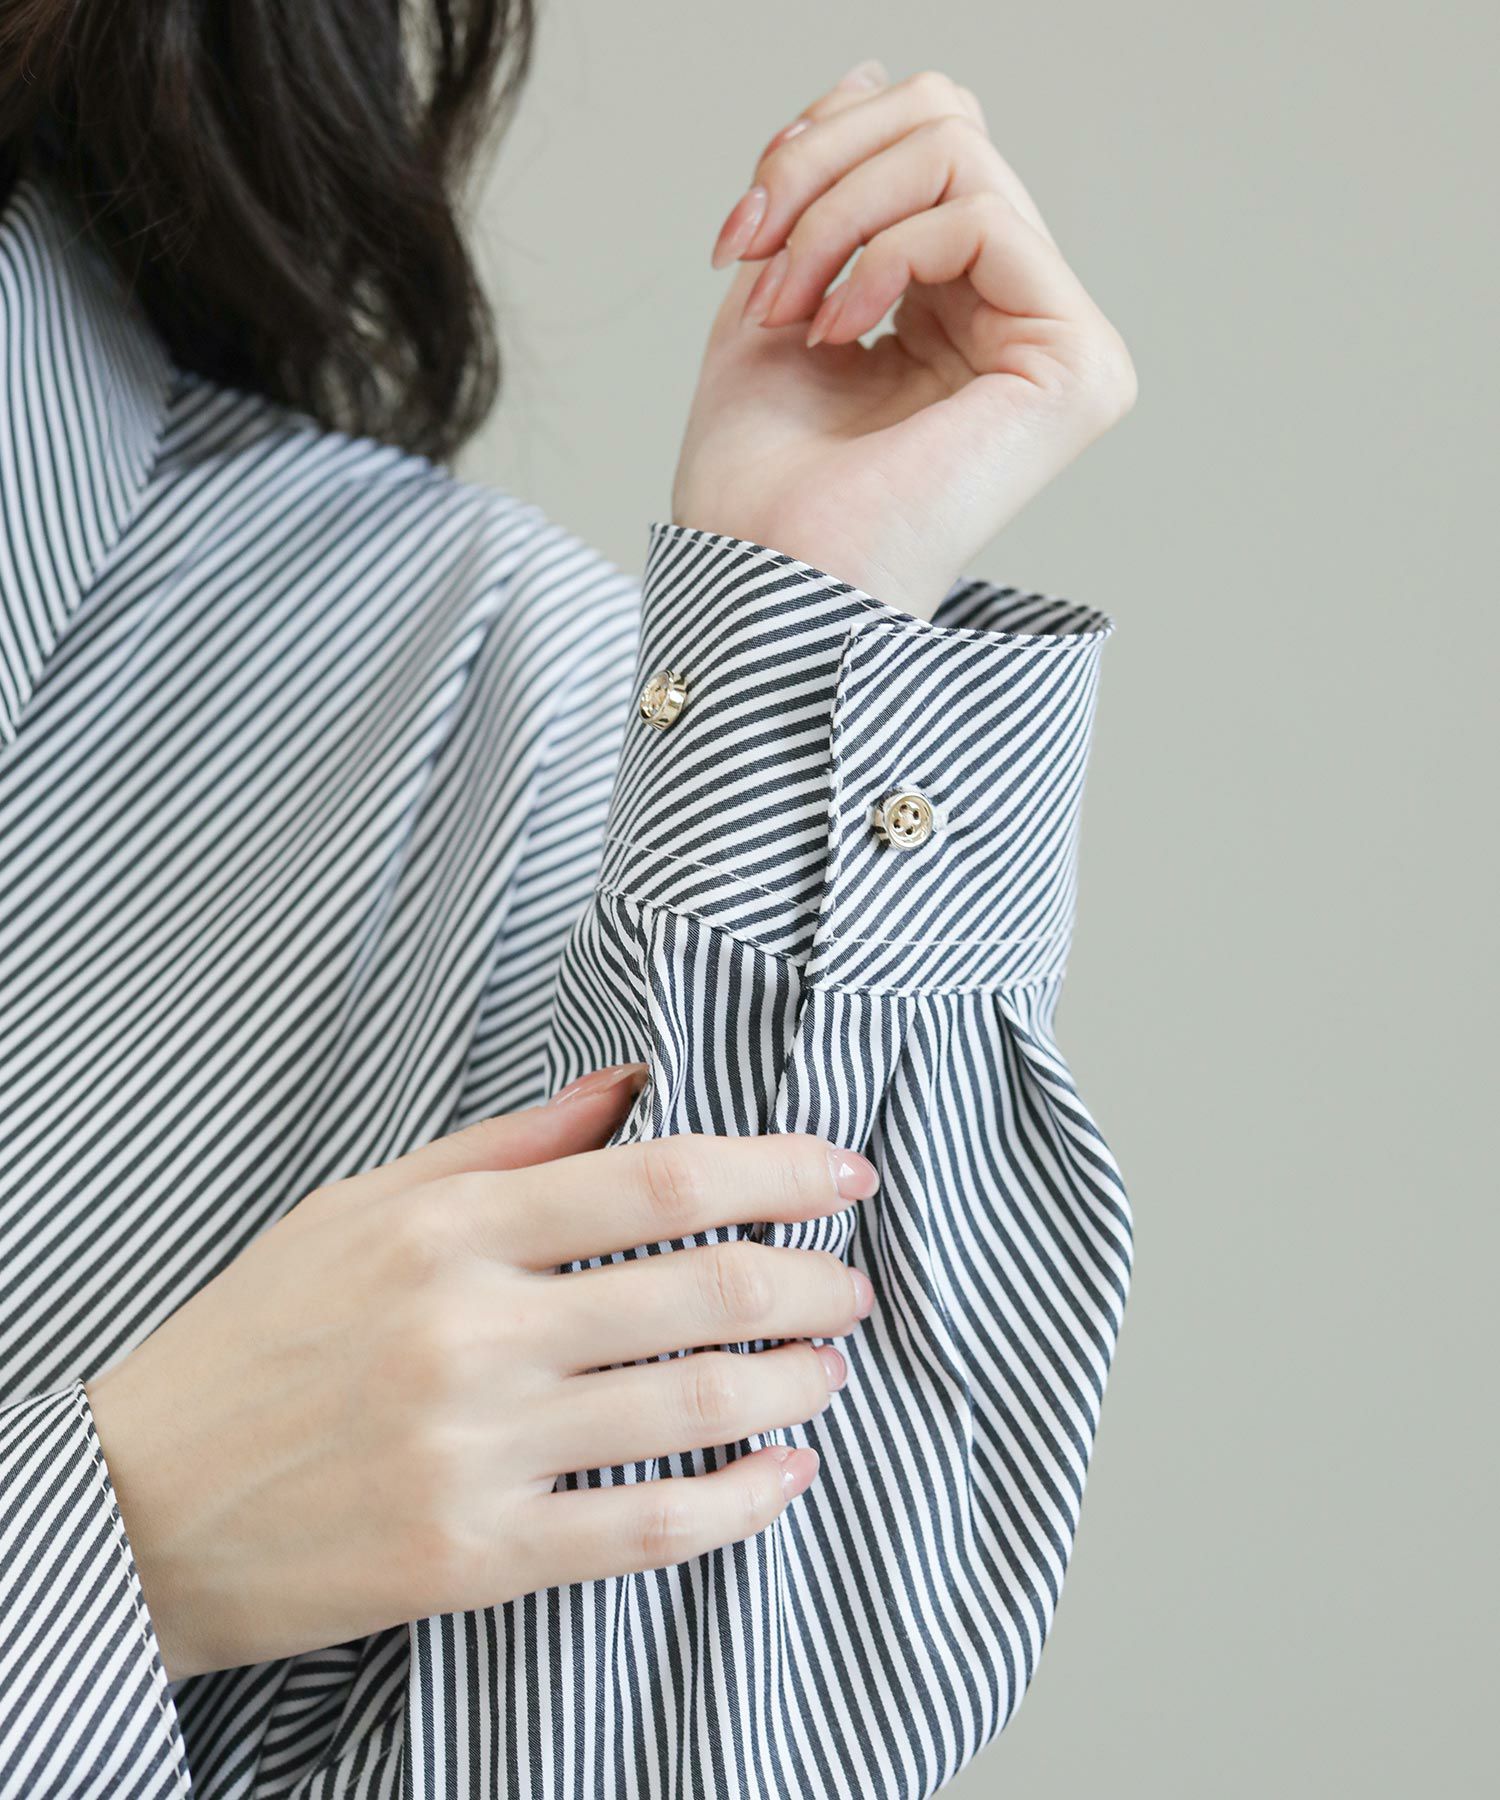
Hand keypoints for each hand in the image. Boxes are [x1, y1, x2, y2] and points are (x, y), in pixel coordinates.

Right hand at [86, 1066, 877, 1678]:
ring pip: (693, 1404)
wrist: (137, 1507)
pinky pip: (645, 1530)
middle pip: (702, 1288)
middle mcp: (471, 1330)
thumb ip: (505, 1144)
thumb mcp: (360, 1205)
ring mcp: (476, 1449)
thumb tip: (630, 1084)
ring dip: (793, 1381)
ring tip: (827, 1365)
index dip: (778, 1170)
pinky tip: (783, 1472)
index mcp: (449, 1228)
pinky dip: (739, 1501)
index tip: (842, 1173)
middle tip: (850, 1282)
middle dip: (810, 1280)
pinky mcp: (473, 1558)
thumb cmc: (255, 1339)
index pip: (661, 1179)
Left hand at [672, 59, 1136, 619]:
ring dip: (836, 212)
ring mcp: (1058, 345)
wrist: (760, 584)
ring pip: (959, 149)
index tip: (735, 239)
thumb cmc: (757, 486)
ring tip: (789, 307)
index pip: (921, 144)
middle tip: (754, 253)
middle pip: (947, 121)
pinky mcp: (1076, 366)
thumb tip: (874, 75)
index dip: (816, 149)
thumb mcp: (774, 298)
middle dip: (821, 164)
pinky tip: (840, 327)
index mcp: (956, 312)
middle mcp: (1018, 322)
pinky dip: (883, 248)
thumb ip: (825, 197)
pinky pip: (981, 215)